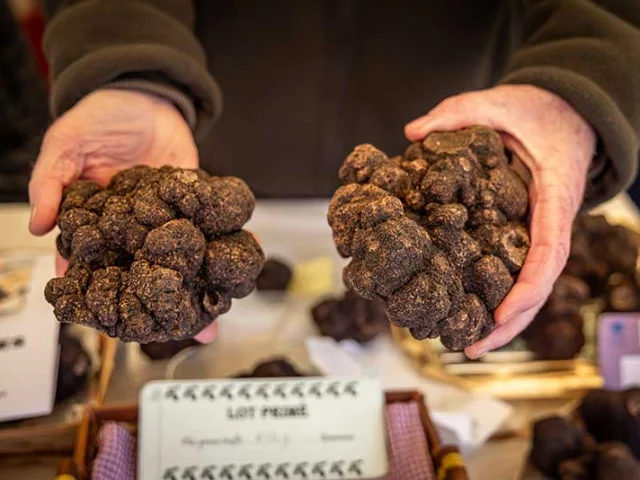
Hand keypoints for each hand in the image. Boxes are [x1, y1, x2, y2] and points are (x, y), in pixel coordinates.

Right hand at [29, 89, 216, 342]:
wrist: (144, 93)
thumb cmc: (99, 116)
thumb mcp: (65, 143)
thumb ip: (51, 181)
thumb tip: (37, 225)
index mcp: (96, 221)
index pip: (91, 263)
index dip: (96, 292)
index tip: (108, 320)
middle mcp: (132, 227)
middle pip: (140, 271)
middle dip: (155, 302)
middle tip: (171, 333)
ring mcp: (164, 219)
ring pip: (177, 259)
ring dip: (193, 285)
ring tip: (211, 319)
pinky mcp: (192, 204)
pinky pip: (207, 228)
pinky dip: (222, 245)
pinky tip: (236, 266)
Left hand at [405, 84, 595, 358]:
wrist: (567, 111)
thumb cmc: (537, 109)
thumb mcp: (497, 101)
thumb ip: (457, 113)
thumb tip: (411, 133)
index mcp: (553, 194)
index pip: (549, 248)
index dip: (528, 287)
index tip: (502, 314)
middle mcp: (551, 221)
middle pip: (540, 283)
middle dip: (512, 321)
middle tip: (472, 349)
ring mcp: (541, 229)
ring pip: (532, 284)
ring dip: (507, 320)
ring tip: (469, 347)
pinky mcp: (528, 231)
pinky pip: (520, 269)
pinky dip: (502, 296)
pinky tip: (475, 314)